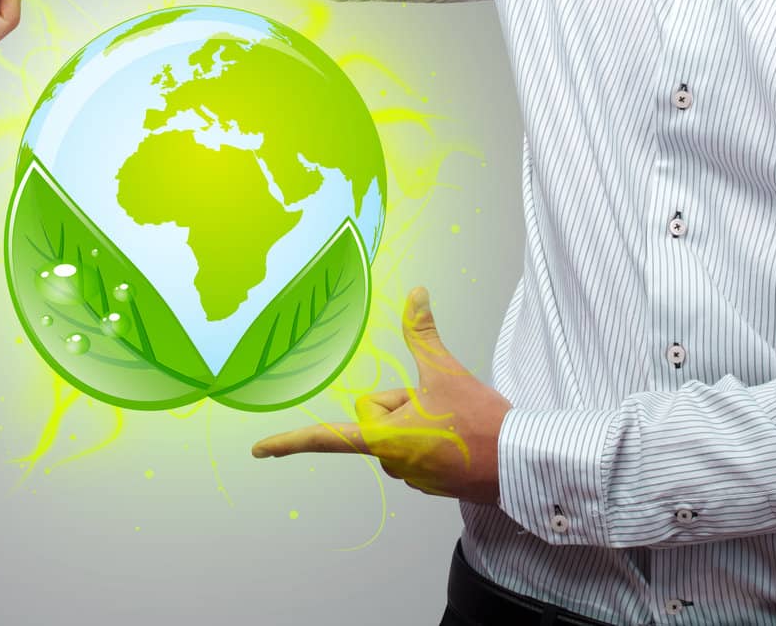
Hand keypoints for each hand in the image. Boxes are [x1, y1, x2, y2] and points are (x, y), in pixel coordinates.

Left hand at [250, 286, 512, 504]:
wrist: (517, 463)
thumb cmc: (479, 422)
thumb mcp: (446, 371)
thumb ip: (423, 333)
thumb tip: (416, 293)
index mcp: (383, 438)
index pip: (326, 438)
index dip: (288, 442)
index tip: (259, 450)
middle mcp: (389, 461)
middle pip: (379, 413)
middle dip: (404, 400)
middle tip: (439, 403)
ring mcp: (410, 474)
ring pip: (401, 427)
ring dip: (421, 417)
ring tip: (454, 419)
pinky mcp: (430, 481)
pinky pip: (418, 444)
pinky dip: (434, 433)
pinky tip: (459, 434)